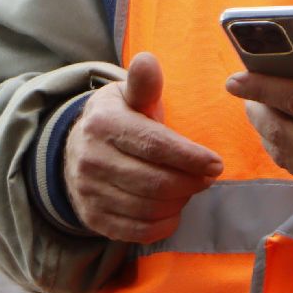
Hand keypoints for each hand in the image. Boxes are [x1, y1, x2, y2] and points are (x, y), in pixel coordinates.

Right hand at [63, 52, 223, 243]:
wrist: (76, 151)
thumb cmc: (119, 119)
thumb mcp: (128, 96)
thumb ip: (144, 83)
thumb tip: (148, 61)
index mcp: (104, 124)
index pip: (155, 145)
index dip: (190, 157)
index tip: (216, 164)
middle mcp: (92, 159)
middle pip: (156, 182)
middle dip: (191, 182)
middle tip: (207, 177)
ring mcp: (89, 192)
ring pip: (149, 208)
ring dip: (179, 201)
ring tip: (189, 188)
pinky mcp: (93, 218)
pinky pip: (138, 231)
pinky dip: (164, 224)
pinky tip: (173, 208)